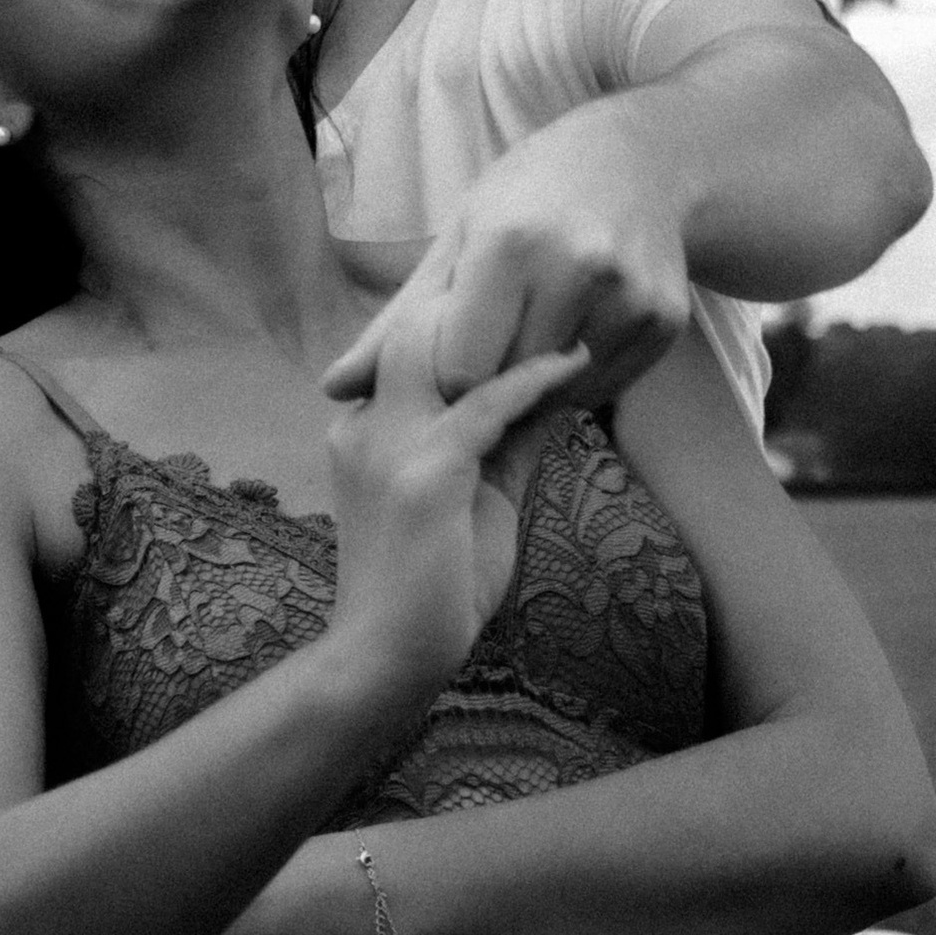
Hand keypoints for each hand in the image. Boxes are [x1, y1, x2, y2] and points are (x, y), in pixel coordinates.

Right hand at [321, 267, 585, 688]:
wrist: (386, 659)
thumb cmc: (430, 590)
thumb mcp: (474, 499)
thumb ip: (501, 445)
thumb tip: (548, 397)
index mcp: (362, 428)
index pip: (409, 348)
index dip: (457, 311)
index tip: (518, 290)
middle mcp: (365, 423)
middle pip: (416, 328)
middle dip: (473, 291)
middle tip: (543, 275)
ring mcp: (389, 444)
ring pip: (444, 348)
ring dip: (508, 325)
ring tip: (564, 302)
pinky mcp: (425, 473)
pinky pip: (486, 404)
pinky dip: (534, 379)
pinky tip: (573, 363)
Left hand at [325, 105, 688, 407]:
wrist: (641, 160)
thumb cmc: (529, 195)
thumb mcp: (458, 239)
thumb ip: (399, 323)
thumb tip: (331, 389)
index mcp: (507, 244)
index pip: (458, 369)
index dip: (446, 372)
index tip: (450, 353)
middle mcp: (575, 269)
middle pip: (508, 385)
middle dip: (491, 379)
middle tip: (495, 341)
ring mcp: (629, 297)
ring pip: (558, 395)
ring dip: (536, 381)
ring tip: (537, 324)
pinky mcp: (666, 321)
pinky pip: (604, 388)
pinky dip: (580, 378)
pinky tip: (577, 327)